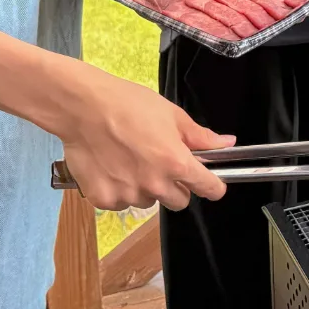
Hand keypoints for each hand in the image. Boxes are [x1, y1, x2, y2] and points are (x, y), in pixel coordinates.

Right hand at [53, 64, 235, 211]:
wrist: (83, 107)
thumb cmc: (128, 105)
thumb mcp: (172, 115)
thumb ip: (200, 136)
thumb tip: (226, 143)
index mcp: (176, 163)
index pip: (209, 189)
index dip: (213, 186)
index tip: (211, 184)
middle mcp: (155, 185)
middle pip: (179, 202)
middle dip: (176, 187)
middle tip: (161, 164)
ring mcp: (128, 195)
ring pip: (148, 201)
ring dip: (145, 188)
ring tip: (130, 161)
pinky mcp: (104, 200)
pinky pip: (121, 202)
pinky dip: (119, 190)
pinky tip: (111, 167)